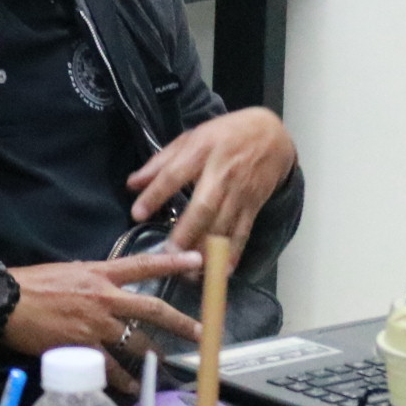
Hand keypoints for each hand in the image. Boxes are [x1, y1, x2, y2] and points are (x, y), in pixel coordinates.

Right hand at [7, 254, 202, 381]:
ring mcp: (95, 325)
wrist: (3, 303)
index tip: (198, 260)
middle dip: (179, 321)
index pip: (144, 264)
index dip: (173, 261)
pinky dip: (123, 380)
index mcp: (101, 273)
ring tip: (163, 364)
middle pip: (150, 309)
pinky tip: (132, 388)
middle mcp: (104, 298)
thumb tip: (108, 286)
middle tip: (202, 331)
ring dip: (152, 355)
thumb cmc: (31, 283)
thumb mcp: (68, 271)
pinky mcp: (81, 349)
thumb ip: (94, 278)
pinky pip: (109, 368)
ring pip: (134, 342)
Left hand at [131, 108, 294, 257]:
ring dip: (207, 250)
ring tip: (189, 270)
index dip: (156, 194)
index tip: (137, 214)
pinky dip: (233, 253)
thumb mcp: (192, 137)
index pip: (175, 174)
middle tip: (168, 253)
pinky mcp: (254, 205)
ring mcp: (240, 191)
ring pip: (223, 224)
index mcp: (202, 150)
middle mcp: (222, 173)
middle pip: (203, 206)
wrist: (273, 135)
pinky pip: (243, 232)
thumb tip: (132, 184)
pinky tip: (222, 271)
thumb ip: (161, 162)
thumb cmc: (226, 134)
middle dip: (186, 232)